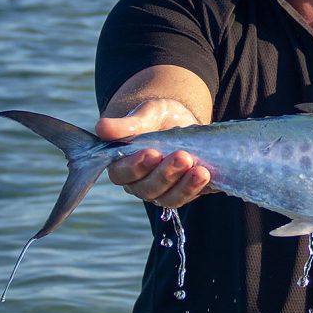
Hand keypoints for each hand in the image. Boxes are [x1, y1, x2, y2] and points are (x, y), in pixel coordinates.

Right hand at [95, 99, 213, 207]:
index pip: (123, 173)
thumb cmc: (157, 118)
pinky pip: (192, 196)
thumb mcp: (146, 114)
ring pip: (171, 198)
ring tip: (201, 171)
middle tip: (183, 157)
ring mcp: (164, 191)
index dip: (136, 166)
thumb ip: (127, 124)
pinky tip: (210, 176)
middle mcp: (141, 183)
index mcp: (123, 166)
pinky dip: (201, 188)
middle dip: (167, 174)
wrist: (181, 121)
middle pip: (149, 189)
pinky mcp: (186, 192)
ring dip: (186, 187)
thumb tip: (102, 128)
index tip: (152, 152)